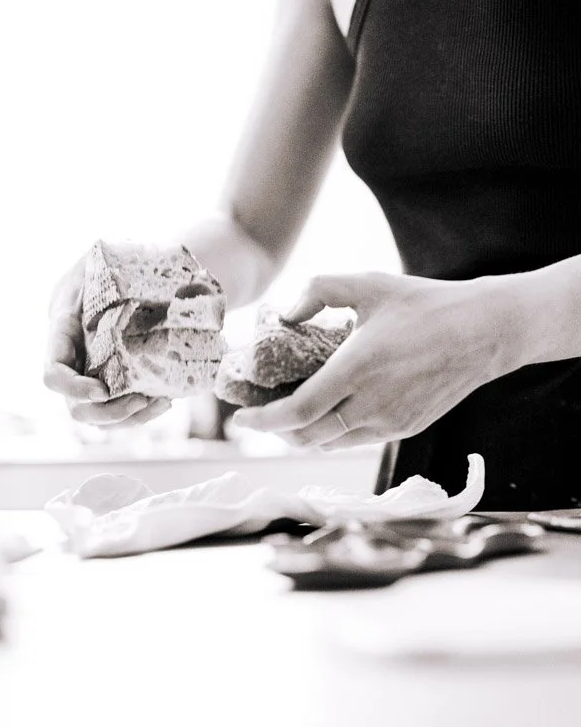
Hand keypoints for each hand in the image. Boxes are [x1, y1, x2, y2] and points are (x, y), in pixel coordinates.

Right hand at [43, 257, 171, 428]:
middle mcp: (72, 364)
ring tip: (160, 402)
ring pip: (100, 419)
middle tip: (141, 400)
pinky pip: (120, 413)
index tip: (103, 390)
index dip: (73, 388)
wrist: (117, 277)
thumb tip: (118, 273)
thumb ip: (98, 268)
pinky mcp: (113, 385)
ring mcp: (90, 378)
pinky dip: (143, 414)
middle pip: (77, 409)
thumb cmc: (103, 266)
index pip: (53, 375)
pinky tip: (164, 400)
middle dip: (108, 412)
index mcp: (61, 335)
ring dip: (130, 418)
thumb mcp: (96, 260)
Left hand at [233, 272, 519, 448]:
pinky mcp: (403, 430)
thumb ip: (318, 290)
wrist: (486, 332)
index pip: (296, 412)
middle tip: (256, 415)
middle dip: (275, 431)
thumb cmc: (425, 305)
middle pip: (306, 437)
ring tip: (285, 414)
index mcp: (357, 369)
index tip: (240, 418)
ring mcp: (389, 423)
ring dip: (302, 434)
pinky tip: (323, 412)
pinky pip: (354, 439)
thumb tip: (283, 312)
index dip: (263, 422)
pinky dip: (330, 432)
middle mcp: (371, 405)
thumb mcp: (369, 284)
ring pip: (330, 443)